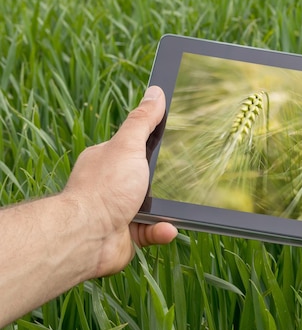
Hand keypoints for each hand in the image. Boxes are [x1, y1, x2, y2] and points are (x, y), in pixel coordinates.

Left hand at [62, 86, 177, 277]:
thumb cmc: (104, 189)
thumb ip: (143, 120)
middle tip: (184, 178)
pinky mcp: (127, 234)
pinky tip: (167, 228)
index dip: (154, 144)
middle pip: (147, 176)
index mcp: (108, 159)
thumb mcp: (129, 146)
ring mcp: (118, 210)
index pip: (135, 145)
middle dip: (165, 180)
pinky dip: (161, 230)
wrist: (87, 237)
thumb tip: (156, 92)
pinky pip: (152, 230)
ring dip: (168, 208)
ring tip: (179, 208)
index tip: (178, 143)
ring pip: (153, 205)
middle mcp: (111, 184)